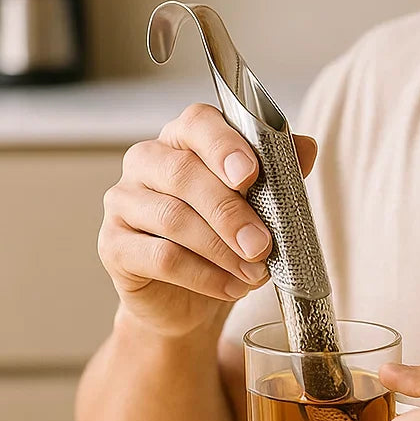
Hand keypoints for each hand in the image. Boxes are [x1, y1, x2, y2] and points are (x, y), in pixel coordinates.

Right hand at [98, 102, 317, 338]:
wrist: (191, 298)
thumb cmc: (226, 236)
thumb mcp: (260, 202)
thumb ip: (280, 170)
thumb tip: (307, 147)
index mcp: (185, 138)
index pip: (198, 122)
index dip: (224, 146)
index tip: (251, 174)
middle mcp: (147, 160)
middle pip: (184, 173)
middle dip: (230, 211)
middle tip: (262, 243)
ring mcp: (123, 201)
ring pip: (173, 218)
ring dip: (221, 249)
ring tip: (255, 271)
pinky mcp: (113, 245)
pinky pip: (160, 257)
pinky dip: (204, 275)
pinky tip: (232, 286)